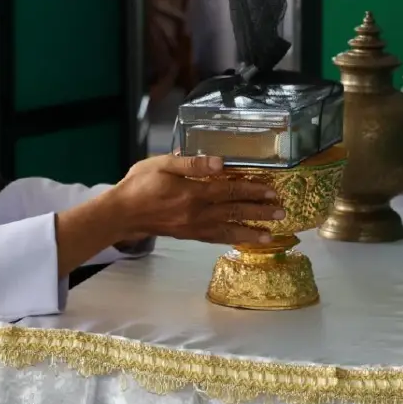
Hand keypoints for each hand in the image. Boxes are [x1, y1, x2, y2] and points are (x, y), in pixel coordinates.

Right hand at [105, 154, 284, 245]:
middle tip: (281, 212)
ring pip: (228, 229)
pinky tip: (242, 240)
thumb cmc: (139, 184)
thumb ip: (191, 163)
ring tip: (271, 235)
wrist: (120, 214)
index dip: (252, 190)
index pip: (229, 190)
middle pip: (234, 211)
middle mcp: (197, 212)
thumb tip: (219, 163)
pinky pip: (214, 238)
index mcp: (192, 192)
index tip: (271, 190)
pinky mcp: (188, 234)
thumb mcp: (161, 164)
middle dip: (259, 212)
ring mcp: (193, 226)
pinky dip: (231, 239)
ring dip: (251, 231)